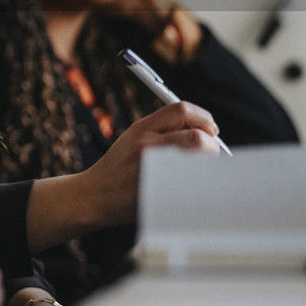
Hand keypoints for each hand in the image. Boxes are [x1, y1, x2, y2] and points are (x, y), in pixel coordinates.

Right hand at [80, 101, 222, 225]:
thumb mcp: (133, 138)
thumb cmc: (118, 169)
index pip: (181, 110)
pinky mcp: (159, 189)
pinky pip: (190, 180)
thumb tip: (200, 130)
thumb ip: (162, 130)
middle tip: (210, 152)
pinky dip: (198, 180)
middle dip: (211, 144)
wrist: (94, 195)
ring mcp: (153, 167)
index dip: (203, 117)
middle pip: (196, 135)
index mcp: (142, 127)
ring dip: (208, 162)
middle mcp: (147, 143)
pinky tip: (192, 184)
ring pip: (196, 159)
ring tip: (202, 169)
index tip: (210, 129)